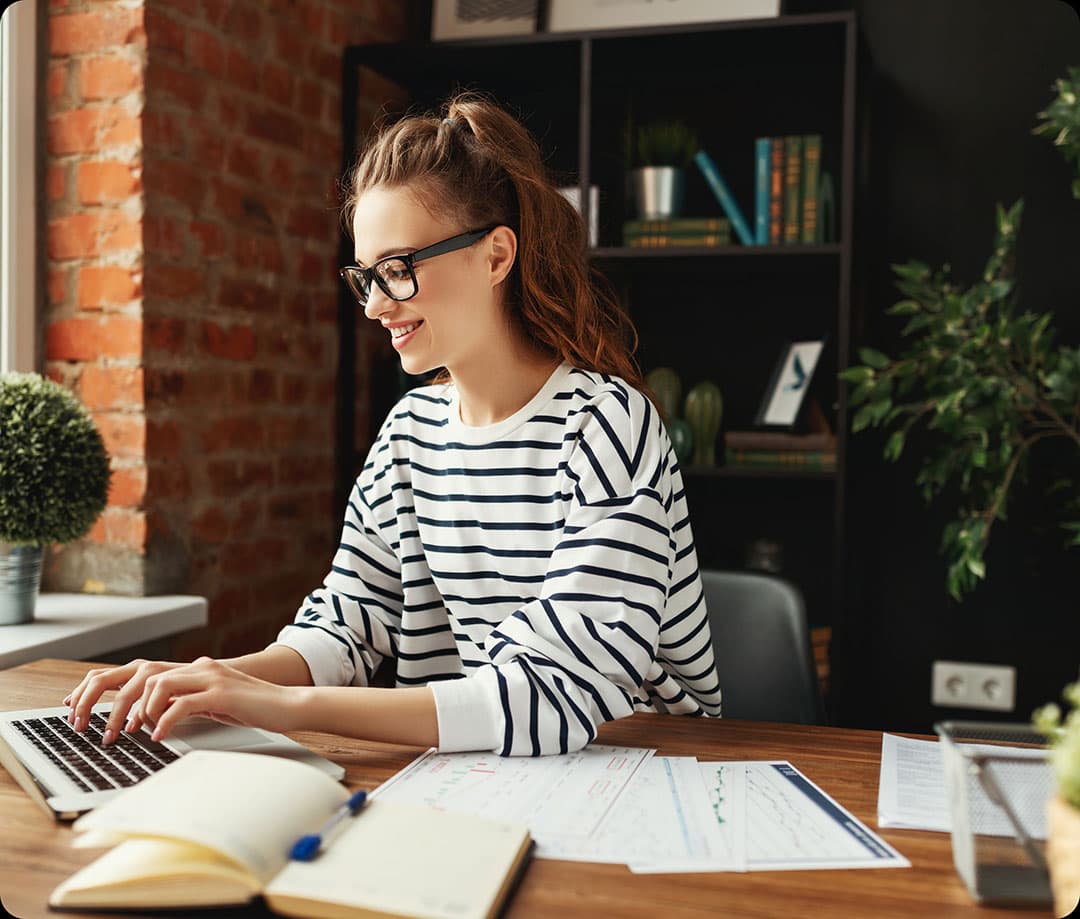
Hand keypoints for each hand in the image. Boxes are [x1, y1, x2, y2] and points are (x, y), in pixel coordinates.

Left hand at [124, 657, 298, 741]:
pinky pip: (182, 704)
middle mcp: (203, 668)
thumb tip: (159, 714)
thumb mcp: (215, 703)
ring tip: (143, 731)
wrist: (289, 705)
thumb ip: (190, 702)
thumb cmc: (254, 708)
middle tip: (125, 731)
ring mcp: (213, 678)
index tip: (121, 719)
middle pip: (149, 676)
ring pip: (160, 684)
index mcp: (200, 669)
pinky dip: (166, 721)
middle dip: (129, 705)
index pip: (152, 673)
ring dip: (144, 710)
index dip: (130, 694)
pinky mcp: (222, 694)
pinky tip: (162, 735)